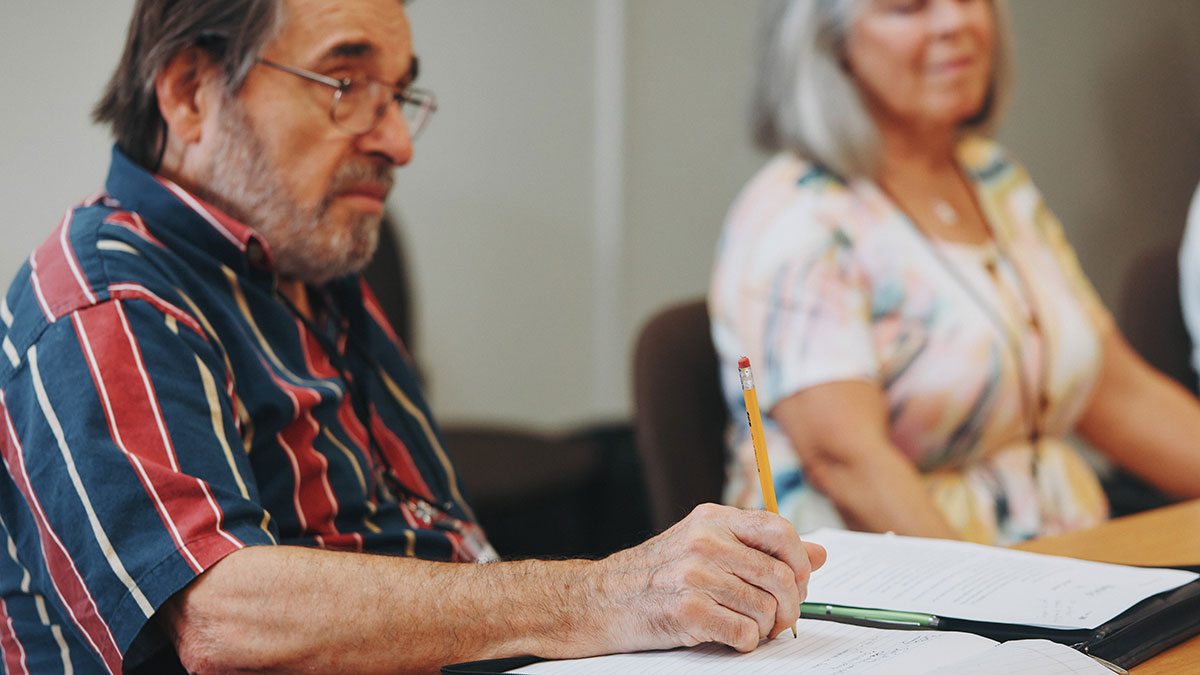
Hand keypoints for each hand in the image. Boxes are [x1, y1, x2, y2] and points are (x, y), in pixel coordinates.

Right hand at [588, 503, 825, 653]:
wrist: (598, 600)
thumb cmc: (653, 576)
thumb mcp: (704, 547)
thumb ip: (758, 548)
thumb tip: (818, 555)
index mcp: (712, 519)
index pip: (780, 529)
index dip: (800, 561)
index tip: (798, 583)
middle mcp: (705, 541)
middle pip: (780, 575)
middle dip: (789, 606)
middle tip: (779, 619)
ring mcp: (694, 575)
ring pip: (766, 609)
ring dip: (763, 629)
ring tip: (746, 628)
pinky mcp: (686, 610)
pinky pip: (744, 634)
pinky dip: (744, 644)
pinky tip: (728, 637)